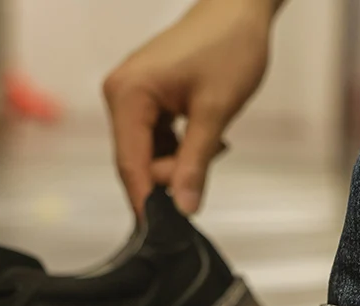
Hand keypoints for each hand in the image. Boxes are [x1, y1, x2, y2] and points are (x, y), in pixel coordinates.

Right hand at [103, 0, 278, 215]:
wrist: (239, 8)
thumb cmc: (229, 44)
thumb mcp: (215, 111)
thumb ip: (196, 163)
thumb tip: (184, 207)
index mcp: (128, 94)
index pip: (131, 165)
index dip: (148, 200)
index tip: (163, 230)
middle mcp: (120, 95)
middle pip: (138, 163)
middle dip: (171, 174)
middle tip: (208, 161)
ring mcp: (130, 97)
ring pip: (148, 156)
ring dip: (179, 161)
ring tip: (212, 140)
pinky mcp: (144, 100)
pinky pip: (155, 142)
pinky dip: (179, 149)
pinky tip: (202, 135)